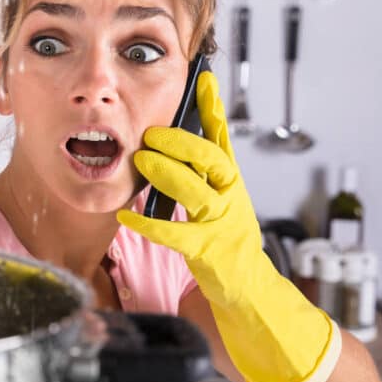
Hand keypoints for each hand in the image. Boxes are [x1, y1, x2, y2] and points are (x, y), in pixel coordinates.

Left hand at [116, 72, 338, 381]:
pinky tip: (127, 216)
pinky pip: (177, 235)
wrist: (254, 301)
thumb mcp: (214, 208)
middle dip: (182, 142)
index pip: (223, 139)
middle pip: (213, 159)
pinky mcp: (211, 254)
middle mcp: (232, 199)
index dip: (213, 110)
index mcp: (231, 185)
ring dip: (168, 173)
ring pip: (198, 190)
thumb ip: (194, 183)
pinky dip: (150, 224)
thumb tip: (159, 156)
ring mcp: (225, 226)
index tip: (203, 80)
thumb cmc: (226, 251)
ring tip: (141, 161)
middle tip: (151, 134)